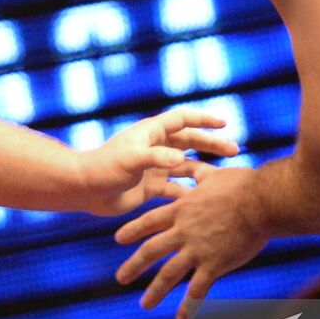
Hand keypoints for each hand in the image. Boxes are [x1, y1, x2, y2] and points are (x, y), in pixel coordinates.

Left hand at [81, 108, 239, 216]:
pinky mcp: (151, 186)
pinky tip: (206, 199)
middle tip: (234, 150)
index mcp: (151, 133)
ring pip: (186, 165)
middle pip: (190, 141)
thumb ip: (156, 158)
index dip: (204, 120)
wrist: (85, 190)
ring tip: (225, 175)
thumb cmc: (104, 169)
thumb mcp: (131, 160)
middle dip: (212, 144)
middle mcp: (155, 147)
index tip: (225, 123)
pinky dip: (190, 191)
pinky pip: (177, 187)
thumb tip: (180, 159)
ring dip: (205, 168)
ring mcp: (154, 167)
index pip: (183, 119)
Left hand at [115, 165, 270, 318]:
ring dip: (155, 291)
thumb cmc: (243, 184)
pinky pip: (197, 290)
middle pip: (151, 250)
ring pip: (169, 274)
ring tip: (144, 304)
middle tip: (120, 278)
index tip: (118, 239)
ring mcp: (197, 249)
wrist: (262, 201)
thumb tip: (191, 164)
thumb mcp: (213, 174)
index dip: (133, 231)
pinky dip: (188, 306)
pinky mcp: (214, 264)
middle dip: (134, 265)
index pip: (150, 222)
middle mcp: (184, 231)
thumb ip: (197, 173)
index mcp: (182, 209)